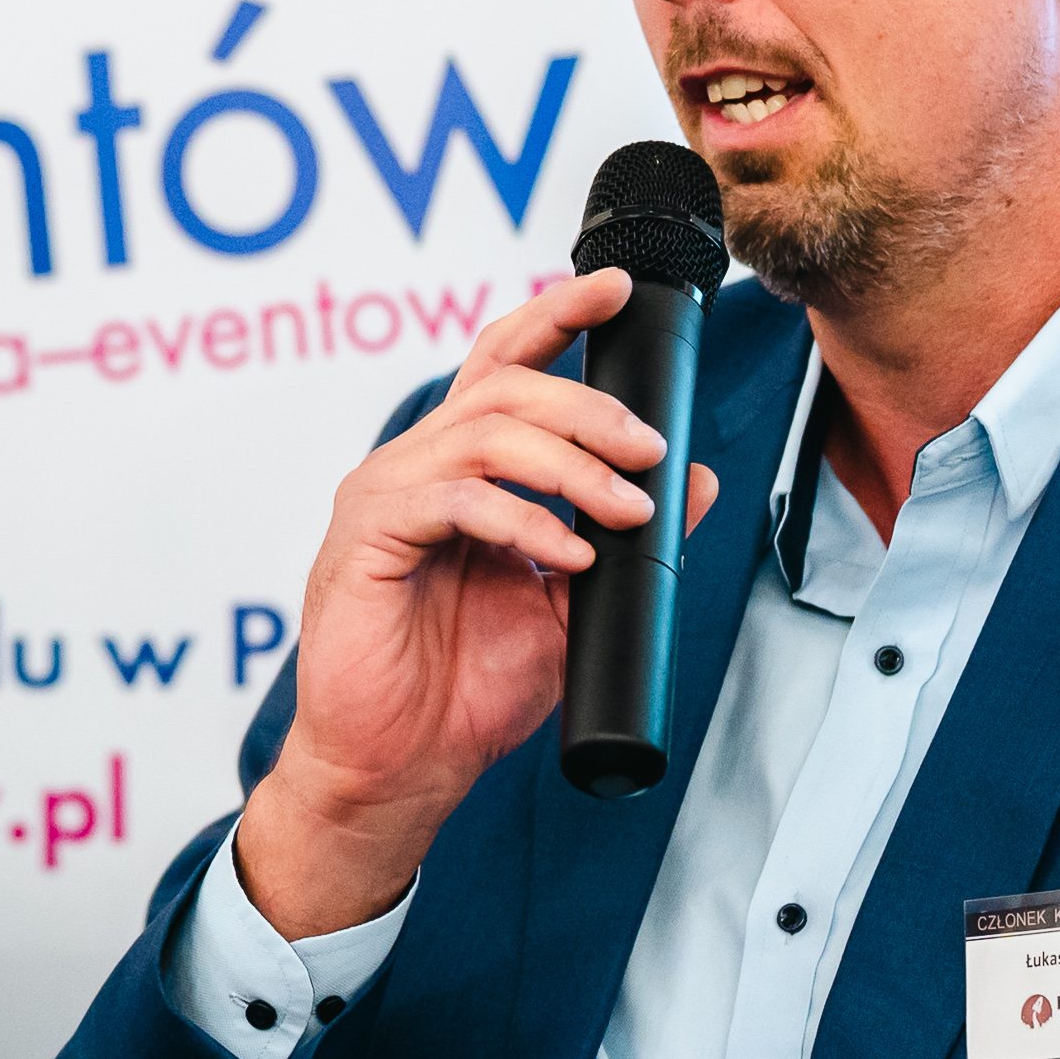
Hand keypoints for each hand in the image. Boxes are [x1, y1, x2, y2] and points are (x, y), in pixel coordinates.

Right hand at [235, 269, 718, 936]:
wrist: (403, 770)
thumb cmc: (465, 691)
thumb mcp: (573, 605)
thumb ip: (626, 539)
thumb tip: (695, 478)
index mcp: (457, 468)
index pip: (504, 364)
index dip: (555, 314)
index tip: (617, 288)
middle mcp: (416, 466)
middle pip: (506, 388)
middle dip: (592, 410)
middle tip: (650, 453)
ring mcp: (384, 496)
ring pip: (486, 432)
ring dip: (573, 466)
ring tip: (626, 512)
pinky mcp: (364, 538)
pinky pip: (456, 500)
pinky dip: (526, 522)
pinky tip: (568, 554)